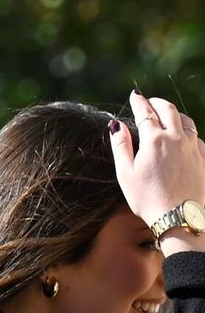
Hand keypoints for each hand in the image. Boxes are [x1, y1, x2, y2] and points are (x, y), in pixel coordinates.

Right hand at [113, 92, 204, 242]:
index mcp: (154, 140)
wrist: (180, 217)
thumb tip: (116, 125)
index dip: (139, 101)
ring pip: (187, 121)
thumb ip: (120, 145)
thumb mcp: (125, 173)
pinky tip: (183, 136)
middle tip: (150, 101)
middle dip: (158, 102)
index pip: (145, 112)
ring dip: (175, 113)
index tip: (135, 95)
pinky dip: (188, 131)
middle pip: (169, 110)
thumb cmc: (147, 198)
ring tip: (167, 115)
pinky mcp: (204, 158)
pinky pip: (197, 137)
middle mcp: (177, 139)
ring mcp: (194, 148)